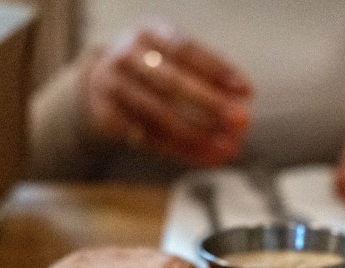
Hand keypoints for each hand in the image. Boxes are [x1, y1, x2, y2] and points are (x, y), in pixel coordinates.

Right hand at [83, 22, 253, 167]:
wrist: (98, 80)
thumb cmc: (151, 66)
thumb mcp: (172, 56)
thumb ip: (204, 72)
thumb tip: (242, 96)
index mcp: (147, 34)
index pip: (186, 50)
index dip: (218, 70)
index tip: (246, 90)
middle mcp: (127, 58)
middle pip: (171, 83)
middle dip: (210, 104)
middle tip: (241, 121)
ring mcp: (113, 89)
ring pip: (159, 116)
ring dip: (199, 135)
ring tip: (228, 148)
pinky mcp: (108, 119)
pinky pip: (150, 140)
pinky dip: (182, 151)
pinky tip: (207, 157)